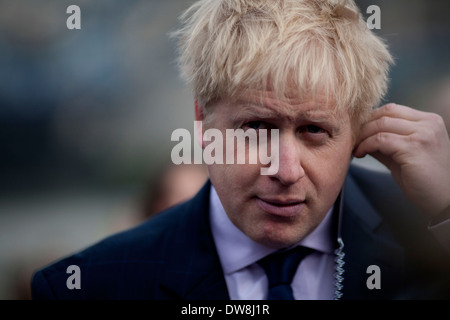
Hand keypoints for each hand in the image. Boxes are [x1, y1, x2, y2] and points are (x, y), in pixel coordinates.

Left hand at [353, 103, 449, 218]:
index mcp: (429, 121)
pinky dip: (366, 145)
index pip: (392, 110)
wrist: (444, 201)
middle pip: (386, 113)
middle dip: (364, 126)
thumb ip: (386, 142)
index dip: (370, 119)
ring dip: (362, 136)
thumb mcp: (404, 155)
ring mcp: (423, 134)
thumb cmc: (426, 181)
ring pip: (381, 124)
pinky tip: (360, 154)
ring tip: (355, 148)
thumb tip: (361, 136)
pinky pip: (381, 139)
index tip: (357, 133)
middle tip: (352, 139)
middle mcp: (428, 123)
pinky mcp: (414, 147)